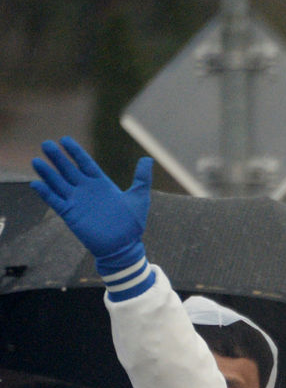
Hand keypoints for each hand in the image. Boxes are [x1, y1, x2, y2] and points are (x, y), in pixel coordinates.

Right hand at [31, 136, 152, 270]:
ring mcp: (77, 202)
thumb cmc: (132, 225)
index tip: (64, 139)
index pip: (84, 163)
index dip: (74, 152)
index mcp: (101, 184)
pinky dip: (45, 193)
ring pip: (58, 183)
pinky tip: (36, 184)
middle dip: (57, 158)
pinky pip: (55, 202)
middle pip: (68, 170)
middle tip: (46, 144)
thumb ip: (142, 178)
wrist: (123, 247)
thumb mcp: (139, 198)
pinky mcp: (71, 215)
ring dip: (47, 173)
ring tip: (36, 160)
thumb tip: (148, 159)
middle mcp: (86, 190)